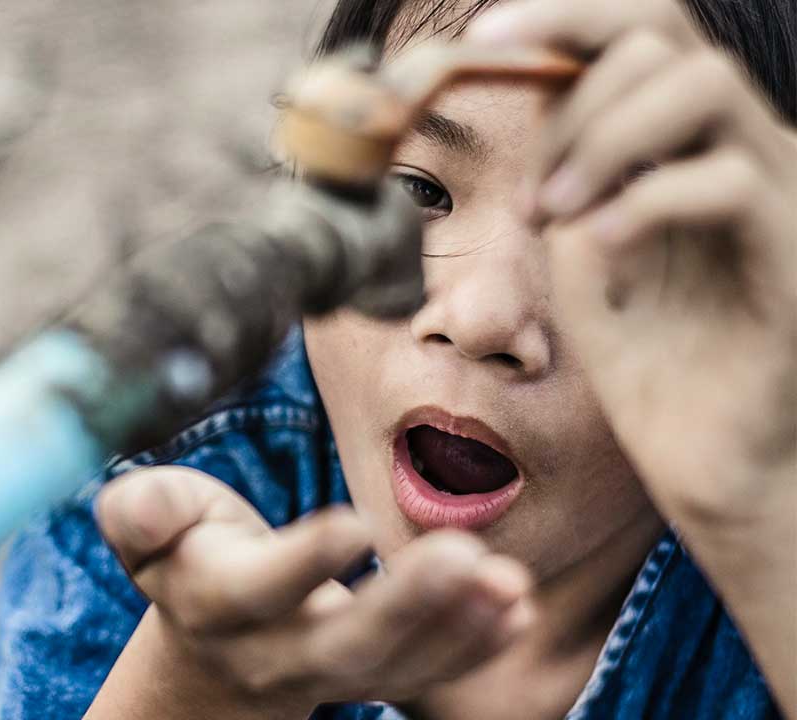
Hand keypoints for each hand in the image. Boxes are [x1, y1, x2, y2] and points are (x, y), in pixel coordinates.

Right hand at [90, 466, 534, 715]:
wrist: (213, 646)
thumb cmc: (186, 553)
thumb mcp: (147, 525)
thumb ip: (141, 510)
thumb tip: (142, 504)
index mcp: (214, 603)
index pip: (259, 590)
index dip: (304, 562)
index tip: (356, 522)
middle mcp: (272, 653)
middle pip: (342, 643)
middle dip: (406, 604)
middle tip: (464, 555)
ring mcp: (329, 674)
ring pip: (396, 667)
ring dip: (458, 628)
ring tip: (509, 584)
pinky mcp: (374, 677)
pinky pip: (427, 674)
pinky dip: (476, 647)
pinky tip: (517, 608)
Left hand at [467, 0, 796, 524]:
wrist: (708, 460)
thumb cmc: (649, 362)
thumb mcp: (580, 255)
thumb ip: (564, 179)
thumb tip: (535, 111)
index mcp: (690, 144)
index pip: (645, 32)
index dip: (568, 15)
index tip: (486, 34)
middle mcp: (744, 149)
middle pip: (669, 39)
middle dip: (574, 102)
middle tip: (532, 198)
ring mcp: (778, 193)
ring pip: (706, 85)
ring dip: (606, 137)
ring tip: (553, 212)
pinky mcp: (793, 250)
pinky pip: (728, 181)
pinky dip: (642, 201)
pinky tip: (596, 247)